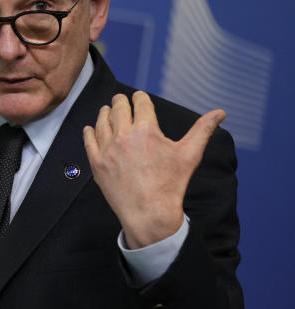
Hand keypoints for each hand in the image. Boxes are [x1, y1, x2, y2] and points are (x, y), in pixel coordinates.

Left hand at [82, 91, 225, 248]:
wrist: (150, 212)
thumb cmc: (171, 184)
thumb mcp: (190, 154)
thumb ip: (203, 129)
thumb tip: (220, 113)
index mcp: (147, 130)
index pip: (141, 103)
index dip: (140, 98)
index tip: (139, 96)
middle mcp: (124, 136)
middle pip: (119, 108)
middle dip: (121, 101)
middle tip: (120, 99)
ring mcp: (108, 150)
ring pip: (102, 122)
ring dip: (105, 113)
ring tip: (107, 110)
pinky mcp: (97, 163)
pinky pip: (89, 141)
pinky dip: (89, 132)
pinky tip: (90, 128)